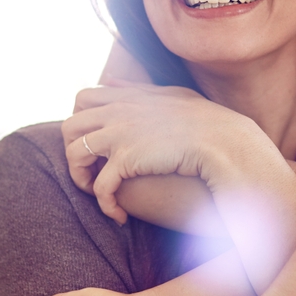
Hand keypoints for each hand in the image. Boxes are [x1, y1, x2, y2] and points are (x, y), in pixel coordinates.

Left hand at [62, 84, 267, 223]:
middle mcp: (118, 111)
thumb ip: (138, 88)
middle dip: (72, 150)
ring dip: (81, 179)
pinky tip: (119, 216)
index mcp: (129, 96)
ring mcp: (120, 134)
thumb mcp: (170, 95)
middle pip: (69, 125)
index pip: (83, 99)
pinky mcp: (127, 160)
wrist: (225, 143)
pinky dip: (105, 205)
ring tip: (101, 195)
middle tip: (90, 172)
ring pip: (74, 154)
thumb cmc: (206, 122)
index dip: (80, 122)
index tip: (95, 145)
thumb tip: (111, 79)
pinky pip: (99, 186)